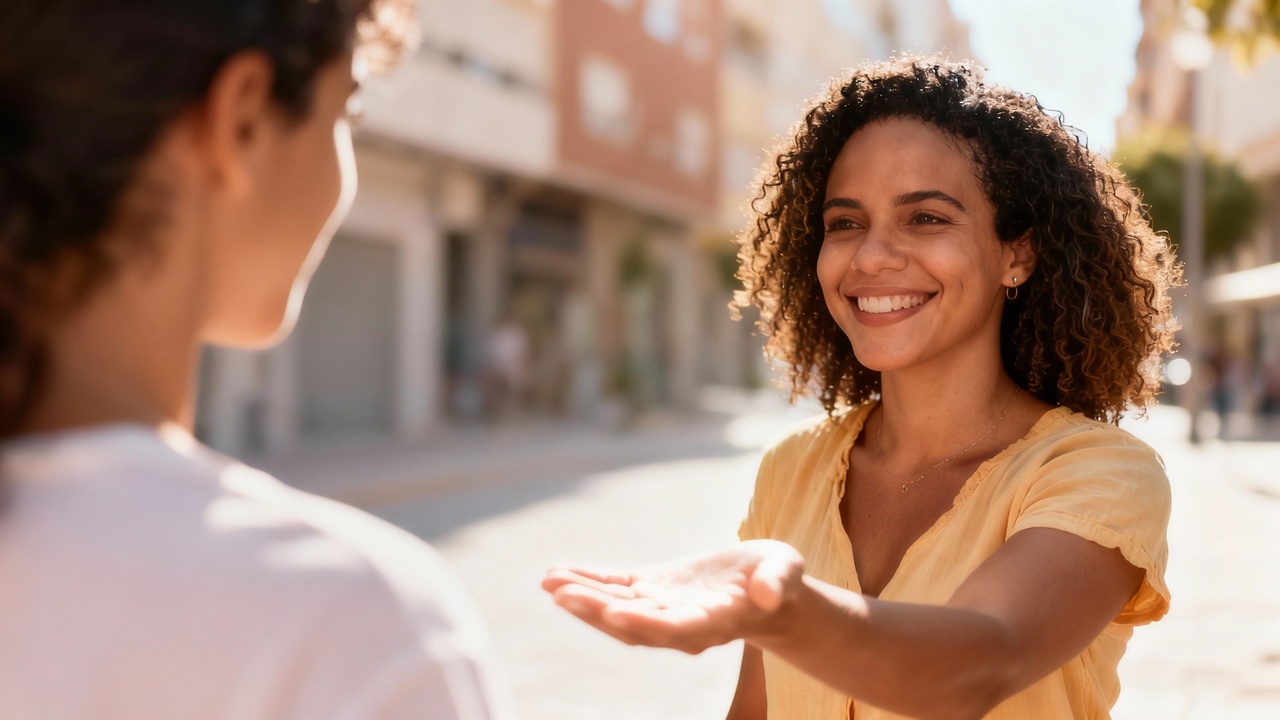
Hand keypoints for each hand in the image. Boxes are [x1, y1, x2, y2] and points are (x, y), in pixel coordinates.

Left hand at [541, 540, 804, 653]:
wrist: (766, 588)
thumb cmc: (779, 579)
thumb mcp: (786, 572)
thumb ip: (776, 583)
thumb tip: (767, 594)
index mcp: (713, 622)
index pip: (674, 628)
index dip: (643, 621)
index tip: (613, 611)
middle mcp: (680, 623)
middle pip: (633, 622)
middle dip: (596, 609)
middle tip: (562, 594)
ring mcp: (661, 608)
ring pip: (616, 608)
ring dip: (582, 598)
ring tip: (549, 581)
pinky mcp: (650, 590)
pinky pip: (613, 587)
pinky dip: (587, 580)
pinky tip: (556, 573)